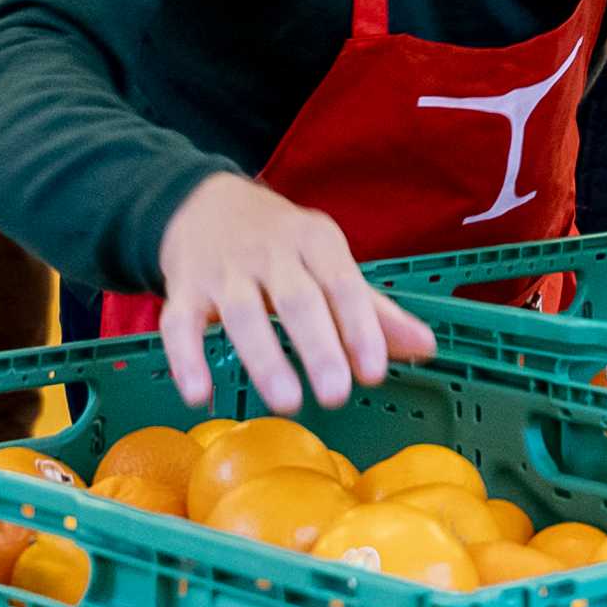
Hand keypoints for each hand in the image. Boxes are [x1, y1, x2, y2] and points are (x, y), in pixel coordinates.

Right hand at [153, 172, 433, 412]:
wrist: (200, 203)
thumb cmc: (280, 245)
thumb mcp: (328, 262)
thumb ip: (373, 309)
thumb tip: (427, 347)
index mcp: (314, 241)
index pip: (342, 283)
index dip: (360, 327)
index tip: (374, 372)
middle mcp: (269, 251)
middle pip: (296, 298)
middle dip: (317, 346)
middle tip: (336, 394)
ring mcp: (222, 269)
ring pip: (241, 312)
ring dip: (264, 357)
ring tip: (287, 403)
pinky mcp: (182, 287)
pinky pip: (179, 323)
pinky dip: (186, 358)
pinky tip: (198, 395)